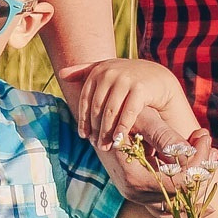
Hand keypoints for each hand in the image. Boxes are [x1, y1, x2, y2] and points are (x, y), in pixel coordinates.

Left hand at [60, 57, 191, 151]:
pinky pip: (127, 113)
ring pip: (110, 112)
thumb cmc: (127, 77)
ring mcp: (125, 80)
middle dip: (96, 129)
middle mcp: (110, 73)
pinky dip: (122, 128)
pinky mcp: (140, 89)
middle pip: (97, 108)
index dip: (83, 120)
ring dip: (107, 132)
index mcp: (98, 71)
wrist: (156, 77)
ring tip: (106, 147)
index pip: (85, 100)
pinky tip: (118, 140)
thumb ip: (83, 71)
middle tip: (96, 145)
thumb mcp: (106, 70)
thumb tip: (60, 74)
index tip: (84, 136)